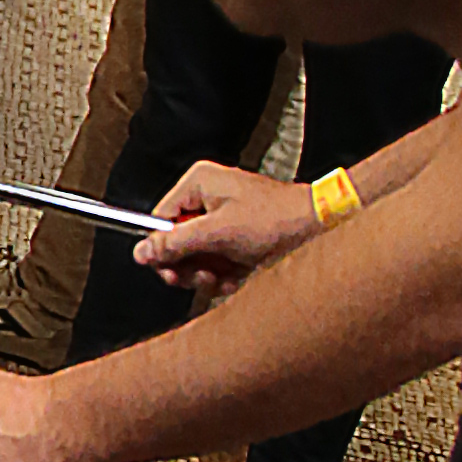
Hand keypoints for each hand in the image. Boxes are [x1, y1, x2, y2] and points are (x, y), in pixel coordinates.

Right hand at [134, 159, 317, 294]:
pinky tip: (235, 278)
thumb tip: (141, 252)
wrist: (319, 227)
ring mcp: (224, 219)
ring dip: (207, 273)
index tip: (168, 270)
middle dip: (188, 264)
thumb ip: (175, 242)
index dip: (162, 247)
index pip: (160, 218)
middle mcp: (208, 199)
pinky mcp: (238, 238)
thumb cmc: (276, 219)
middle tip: (198, 277)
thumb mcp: (217, 233)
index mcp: (199, 183)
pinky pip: (217, 260)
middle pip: (176, 240)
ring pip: (196, 255)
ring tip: (221, 277)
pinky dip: (223, 274)